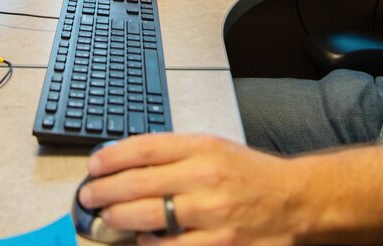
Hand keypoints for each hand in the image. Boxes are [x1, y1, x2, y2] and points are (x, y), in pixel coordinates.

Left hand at [78, 133, 304, 244]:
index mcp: (203, 147)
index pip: (143, 149)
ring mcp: (211, 214)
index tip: (93, 166)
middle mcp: (205, 178)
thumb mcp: (214, 148)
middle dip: (103, 191)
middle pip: (137, 184)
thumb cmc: (250, 174)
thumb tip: (125, 160)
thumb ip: (173, 153)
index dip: (110, 158)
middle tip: (89, 196)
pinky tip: (142, 238)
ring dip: (118, 218)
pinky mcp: (218, 245)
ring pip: (146, 218)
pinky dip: (149, 244)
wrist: (294, 200)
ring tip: (107, 216)